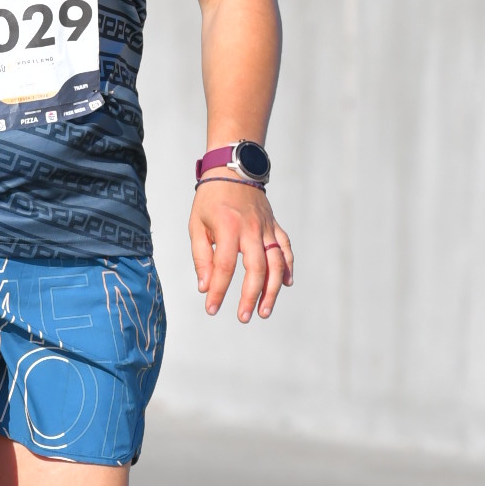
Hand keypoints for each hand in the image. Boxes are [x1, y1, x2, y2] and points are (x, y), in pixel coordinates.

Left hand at [190, 180, 292, 323]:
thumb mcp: (196, 225)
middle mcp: (251, 229)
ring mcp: (266, 228)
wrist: (232, 169)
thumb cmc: (210, 199)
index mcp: (228, 228)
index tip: (212, 309)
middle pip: (256, 268)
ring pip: (276, 263)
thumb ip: (201, 257)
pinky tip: (286, 284)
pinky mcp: (274, 226)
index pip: (224, 267)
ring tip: (265, 310)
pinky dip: (288, 267)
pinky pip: (285, 248)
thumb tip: (205, 287)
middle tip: (244, 317)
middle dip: (251, 296)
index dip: (219, 291)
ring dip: (272, 289)